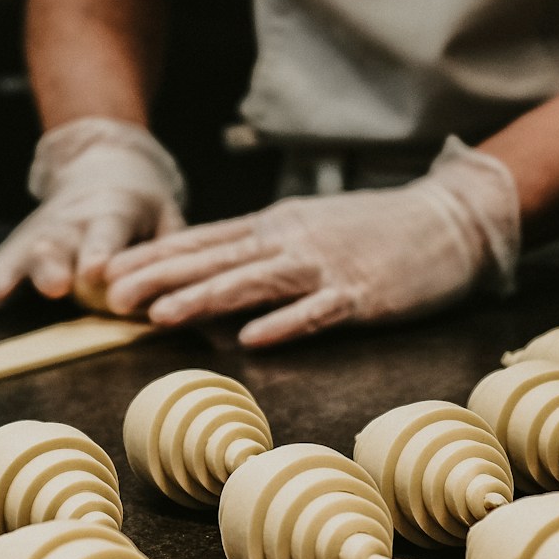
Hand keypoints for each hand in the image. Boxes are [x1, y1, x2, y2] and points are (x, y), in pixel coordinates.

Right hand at [0, 118, 185, 313]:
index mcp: (112, 212)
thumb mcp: (167, 217)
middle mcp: (72, 221)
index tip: (96, 270)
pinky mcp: (21, 244)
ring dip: (9, 276)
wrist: (101, 167)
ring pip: (22, 252)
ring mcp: (42, 232)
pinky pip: (0, 262)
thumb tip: (189, 286)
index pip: (107, 232)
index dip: (101, 250)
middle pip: (58, 243)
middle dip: (52, 265)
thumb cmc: (141, 206)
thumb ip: (173, 249)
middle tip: (52, 286)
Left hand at [105, 138, 519, 346]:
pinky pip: (318, 312)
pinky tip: (252, 340)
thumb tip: (211, 280)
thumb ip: (264, 253)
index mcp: (277, 227)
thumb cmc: (378, 230)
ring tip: (159, 315)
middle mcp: (292, 241)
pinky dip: (284, 324)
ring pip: (254, 283)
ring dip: (204, 298)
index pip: (203, 241)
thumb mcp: (310, 230)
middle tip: (111, 297)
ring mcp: (326, 266)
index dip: (153, 257)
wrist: (451, 218)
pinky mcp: (363, 294)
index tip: (108, 271)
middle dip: (159, 278)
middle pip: (215, 260)